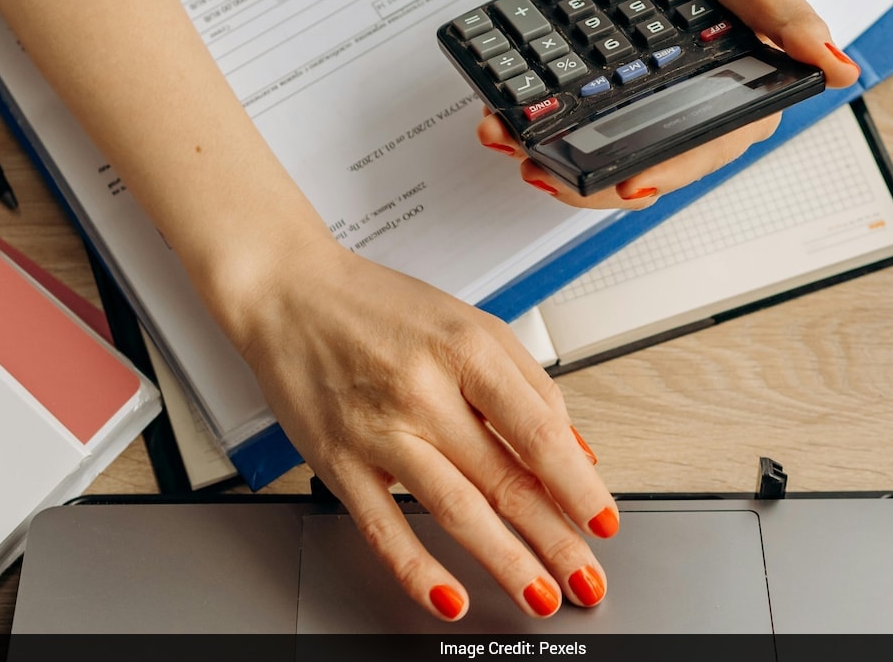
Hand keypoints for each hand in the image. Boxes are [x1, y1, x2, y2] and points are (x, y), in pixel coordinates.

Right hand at [223, 237, 616, 620]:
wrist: (290, 294)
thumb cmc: (381, 308)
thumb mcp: (470, 324)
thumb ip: (528, 385)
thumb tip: (574, 451)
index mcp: (465, 350)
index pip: (538, 431)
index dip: (577, 484)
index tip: (603, 521)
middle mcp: (423, 391)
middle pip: (504, 479)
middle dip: (555, 539)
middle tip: (586, 578)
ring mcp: (379, 430)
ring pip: (454, 510)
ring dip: (506, 562)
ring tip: (540, 596)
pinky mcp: (338, 461)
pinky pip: (382, 527)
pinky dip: (417, 570)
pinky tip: (450, 598)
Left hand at [476, 0, 859, 209]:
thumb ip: (798, 28)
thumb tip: (839, 67)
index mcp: (739, 104)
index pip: (695, 154)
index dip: (659, 175)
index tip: (624, 186)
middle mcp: (692, 108)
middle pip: (636, 161)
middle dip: (584, 174)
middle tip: (541, 170)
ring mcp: (651, 94)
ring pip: (600, 140)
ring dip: (551, 149)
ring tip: (509, 143)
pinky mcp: (618, 74)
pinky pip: (580, 104)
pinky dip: (543, 111)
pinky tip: (507, 112)